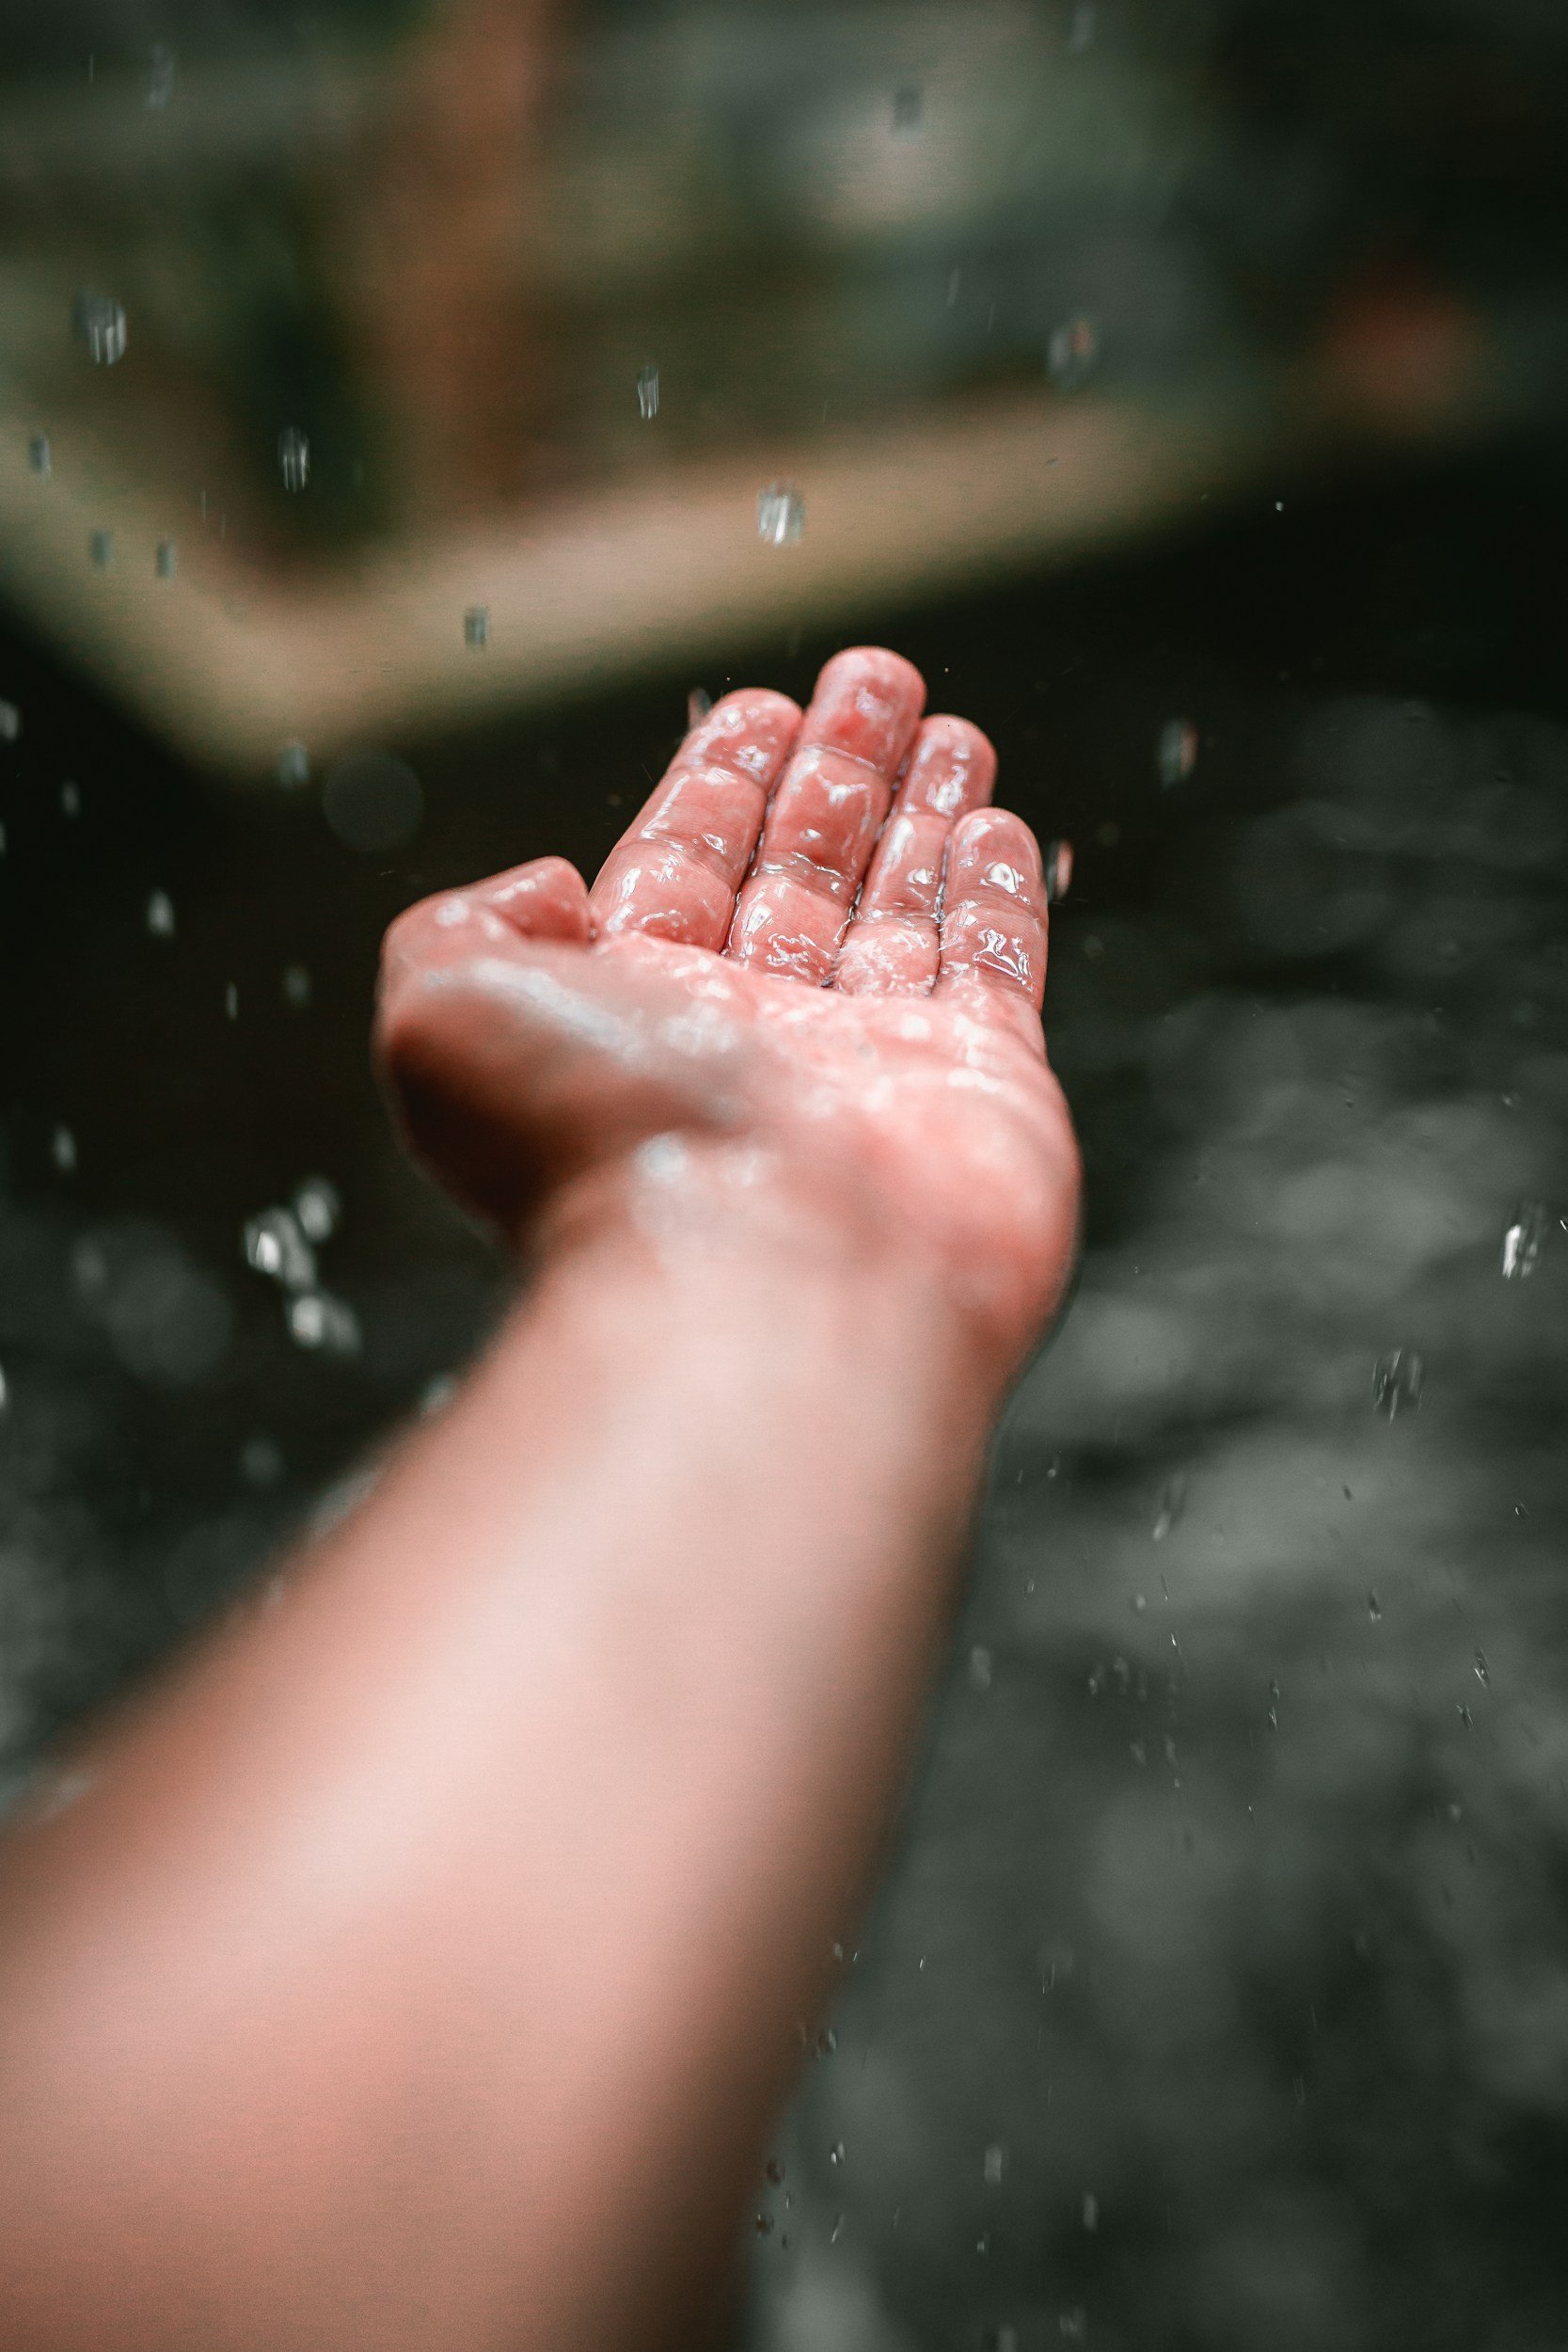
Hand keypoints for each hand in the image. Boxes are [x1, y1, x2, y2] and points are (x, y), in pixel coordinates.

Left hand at [378, 648, 1079, 1379]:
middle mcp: (754, 1041)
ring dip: (921, 812)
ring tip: (947, 724)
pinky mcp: (980, 1091)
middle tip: (873, 677)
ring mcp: (872, 1068)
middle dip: (835, 772)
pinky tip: (997, 823)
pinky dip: (992, 896)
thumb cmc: (601, 1153)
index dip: (719, 781)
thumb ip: (467, 926)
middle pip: (801, 873)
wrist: (756, 1280)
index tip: (759, 706)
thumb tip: (550, 883)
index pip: (686, 868)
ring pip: (898, 912)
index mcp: (637, 1014)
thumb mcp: (446, 1010)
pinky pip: (990, 970)